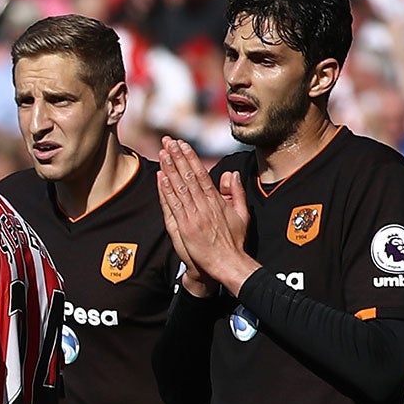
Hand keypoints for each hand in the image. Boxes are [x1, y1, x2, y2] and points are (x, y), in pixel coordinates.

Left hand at [159, 138, 252, 289]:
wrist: (227, 263)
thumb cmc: (235, 241)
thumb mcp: (242, 214)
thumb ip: (237, 192)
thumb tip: (232, 174)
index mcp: (216, 200)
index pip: (201, 173)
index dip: (190, 157)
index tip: (182, 144)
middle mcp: (203, 205)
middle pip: (187, 176)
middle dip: (177, 157)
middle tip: (167, 141)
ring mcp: (193, 216)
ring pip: (179, 187)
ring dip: (169, 169)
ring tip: (162, 153)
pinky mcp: (184, 227)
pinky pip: (173, 206)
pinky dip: (166, 191)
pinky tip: (160, 178)